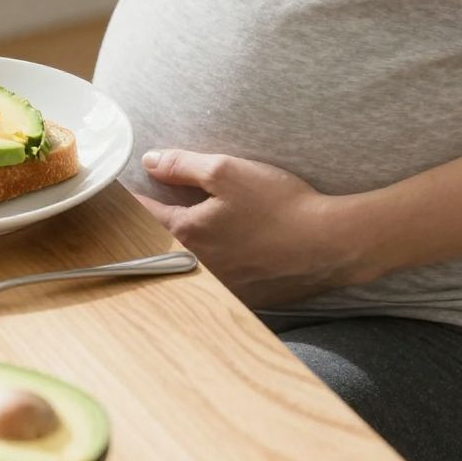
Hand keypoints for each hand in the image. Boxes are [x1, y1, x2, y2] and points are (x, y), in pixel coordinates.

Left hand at [133, 148, 353, 309]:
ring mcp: (220, 288)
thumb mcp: (227, 171)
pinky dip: (220, 261)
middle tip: (167, 201)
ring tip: (205, 223)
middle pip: (164, 241)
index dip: (136, 196)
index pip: (143, 215)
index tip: (131, 187)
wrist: (330, 244)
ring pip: (191, 262)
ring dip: (191, 244)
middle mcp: (196, 268)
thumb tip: (149, 162)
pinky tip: (237, 245)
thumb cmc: (280, 205)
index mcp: (186, 235)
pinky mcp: (245, 298)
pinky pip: (218, 279)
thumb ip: (183, 165)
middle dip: (162, 221)